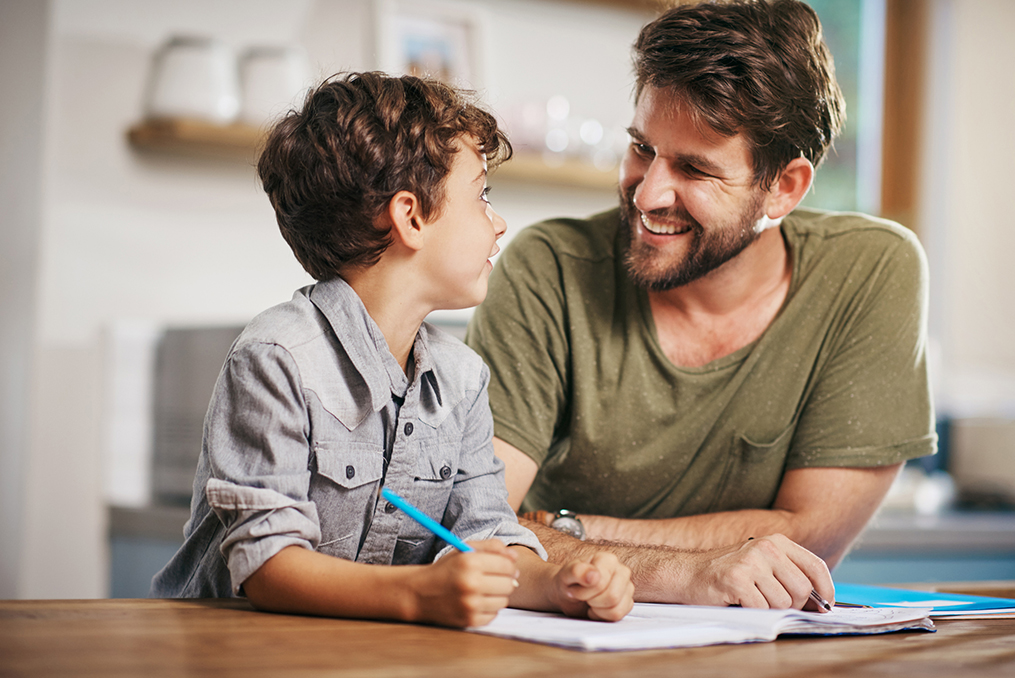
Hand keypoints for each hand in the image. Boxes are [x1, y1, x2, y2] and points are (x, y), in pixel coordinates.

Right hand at [409, 540, 518, 627]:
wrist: (420, 593)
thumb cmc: (446, 569)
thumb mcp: (464, 551)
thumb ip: (491, 546)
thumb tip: (515, 556)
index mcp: (470, 562)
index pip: (507, 565)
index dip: (509, 565)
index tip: (504, 567)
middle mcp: (470, 583)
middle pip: (509, 584)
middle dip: (505, 580)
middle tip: (494, 579)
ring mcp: (470, 604)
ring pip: (504, 601)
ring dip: (497, 595)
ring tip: (483, 590)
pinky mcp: (470, 620)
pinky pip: (494, 615)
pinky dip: (488, 608)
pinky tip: (476, 601)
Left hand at [551, 552, 634, 621]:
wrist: (567, 594)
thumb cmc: (568, 582)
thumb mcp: (565, 575)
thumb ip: (577, 571)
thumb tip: (594, 575)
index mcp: (608, 559)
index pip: (601, 584)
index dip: (584, 592)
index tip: (574, 588)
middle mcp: (622, 571)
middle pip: (613, 596)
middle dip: (592, 601)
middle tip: (582, 596)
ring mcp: (627, 587)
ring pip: (616, 608)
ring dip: (597, 609)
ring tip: (589, 601)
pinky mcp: (627, 602)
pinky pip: (618, 616)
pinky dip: (603, 616)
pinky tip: (596, 608)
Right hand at [682, 534, 833, 610]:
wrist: (687, 573)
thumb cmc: (728, 574)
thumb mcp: (762, 565)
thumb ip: (790, 575)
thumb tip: (821, 602)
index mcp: (776, 542)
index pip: (816, 566)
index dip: (825, 590)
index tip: (824, 606)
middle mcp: (766, 547)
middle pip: (803, 590)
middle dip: (792, 606)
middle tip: (771, 603)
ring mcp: (751, 562)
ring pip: (782, 603)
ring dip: (768, 610)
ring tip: (750, 599)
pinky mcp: (737, 579)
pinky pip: (762, 609)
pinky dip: (752, 612)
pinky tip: (738, 601)